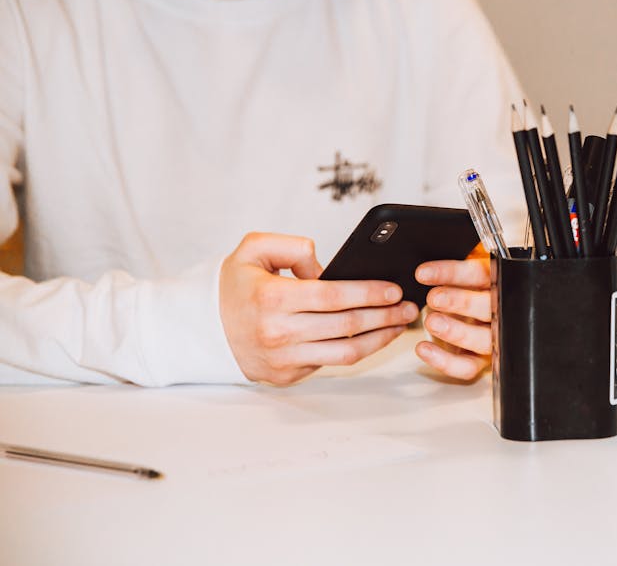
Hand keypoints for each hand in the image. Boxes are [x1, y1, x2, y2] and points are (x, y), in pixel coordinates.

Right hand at [219, 233, 418, 384]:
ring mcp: (284, 359)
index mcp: (272, 298)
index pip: (334, 296)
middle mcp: (279, 332)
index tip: (394, 289)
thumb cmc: (233, 287)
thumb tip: (328, 266)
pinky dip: (356, 349)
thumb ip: (292, 246)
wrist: (201, 330)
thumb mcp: (253, 249)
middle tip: (410, 306)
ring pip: (346, 353)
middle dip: (386, 315)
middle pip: (347, 325)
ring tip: (400, 324)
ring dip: (380, 338)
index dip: (369, 293)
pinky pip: (331, 363)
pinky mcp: (288, 376)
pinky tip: (374, 336)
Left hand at [414, 250, 491, 380]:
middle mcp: (499, 311)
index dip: (452, 272)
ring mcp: (492, 338)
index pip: (480, 274)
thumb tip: (425, 269)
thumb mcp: (461, 276)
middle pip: (489, 307)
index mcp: (497, 283)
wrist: (468, 317)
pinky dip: (445, 361)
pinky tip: (424, 349)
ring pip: (482, 339)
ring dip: (456, 331)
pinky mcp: (481, 361)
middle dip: (461, 302)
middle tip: (434, 298)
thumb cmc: (463, 293)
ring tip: (431, 322)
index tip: (423, 273)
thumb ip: (451, 272)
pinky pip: (467, 366)